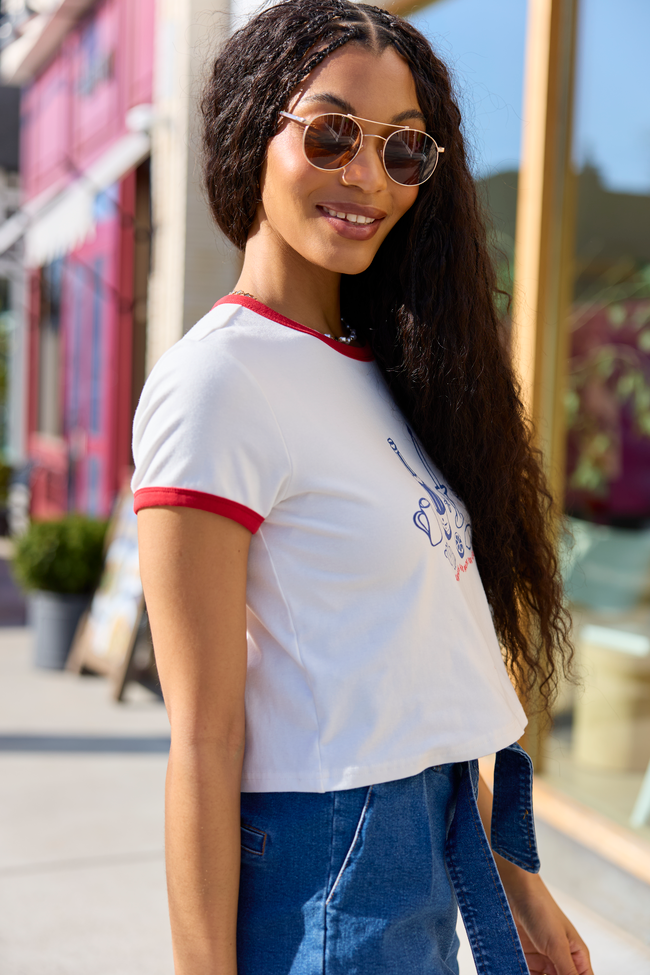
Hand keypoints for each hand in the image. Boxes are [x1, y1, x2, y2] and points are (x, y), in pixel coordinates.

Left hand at [498, 860, 592, 974]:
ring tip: (528, 972)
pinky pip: (527, 973)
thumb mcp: (557, 945)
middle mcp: (561, 958)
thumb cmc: (541, 910)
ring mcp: (542, 957)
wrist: (512, 889)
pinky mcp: (525, 955)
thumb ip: (568, 973)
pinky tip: (519, 972)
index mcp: (577, 955)